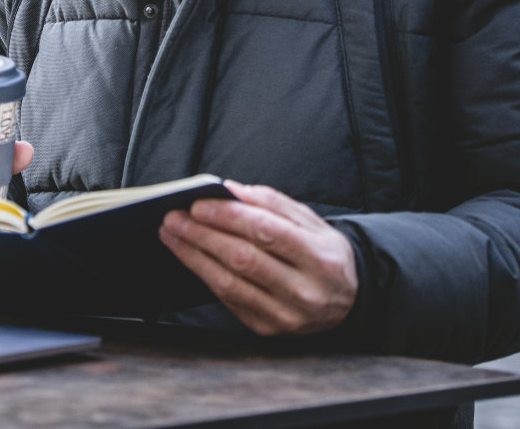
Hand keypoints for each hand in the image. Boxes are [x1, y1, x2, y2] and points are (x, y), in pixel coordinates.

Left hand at [159, 180, 358, 335]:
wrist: (348, 301)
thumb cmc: (323, 254)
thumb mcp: (311, 222)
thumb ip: (273, 203)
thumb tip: (231, 189)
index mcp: (320, 258)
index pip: (266, 232)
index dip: (228, 217)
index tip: (198, 204)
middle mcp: (304, 291)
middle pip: (243, 259)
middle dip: (202, 235)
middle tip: (174, 217)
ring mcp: (285, 316)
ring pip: (230, 283)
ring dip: (194, 256)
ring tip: (172, 235)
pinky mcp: (267, 329)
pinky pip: (229, 300)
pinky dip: (205, 275)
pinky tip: (190, 257)